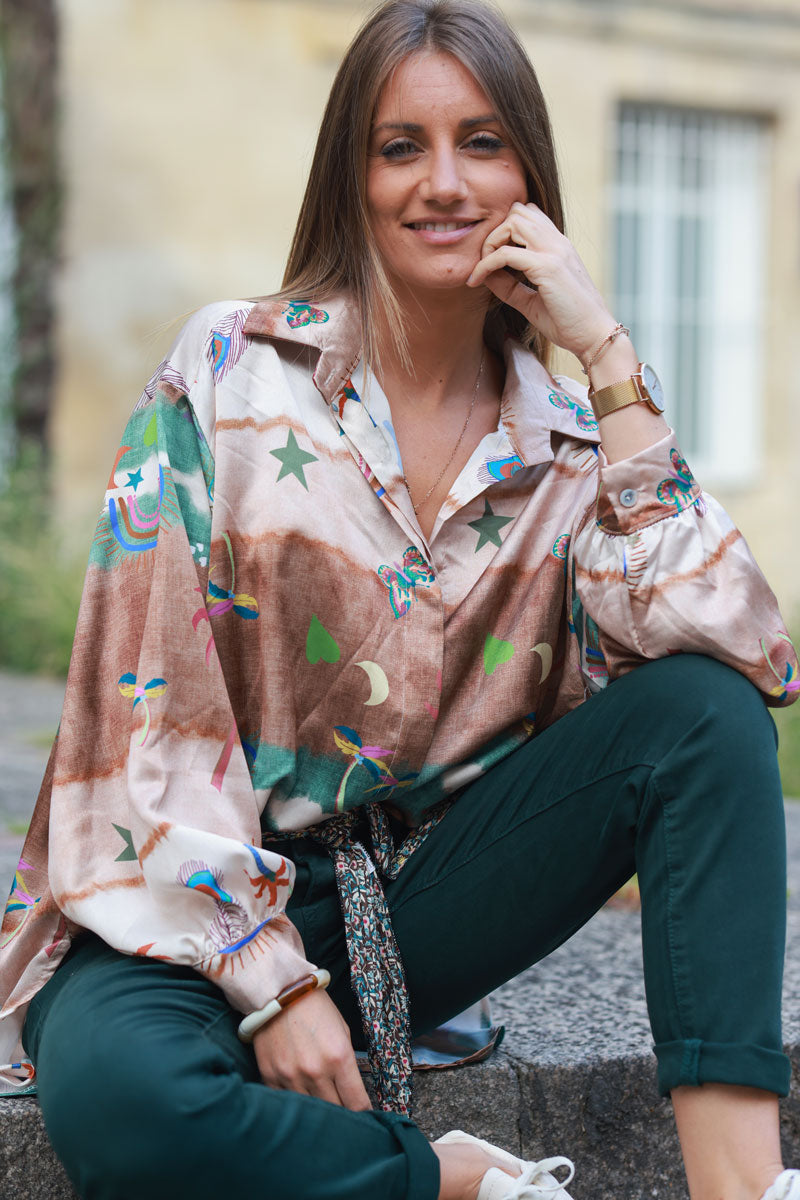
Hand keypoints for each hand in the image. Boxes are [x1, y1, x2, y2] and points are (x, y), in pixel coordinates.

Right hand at [252, 987, 370, 1110]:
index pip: (357, 1103)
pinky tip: (301, 1092)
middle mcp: (315, 1071)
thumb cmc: (314, 1007)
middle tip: (345, 1109)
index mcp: (338, 1057)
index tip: (365, 1115)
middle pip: (336, 1111)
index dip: (364, 1113)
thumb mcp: (342, 1030)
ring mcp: (291, 1076)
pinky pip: (287, 1102)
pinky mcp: (271, 1076)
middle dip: (343, 1113)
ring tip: (323, 1103)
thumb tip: (351, 1092)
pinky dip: (296, 1101)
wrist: (277, 991)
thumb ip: (347, 1063)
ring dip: (319, 1110)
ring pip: (311, 1112)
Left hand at [467, 201, 615, 363]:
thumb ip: (509, 285)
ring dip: (490, 243)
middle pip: (517, 211)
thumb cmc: (568, 322)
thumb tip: (484, 275)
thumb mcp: (532, 301)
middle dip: (494, 233)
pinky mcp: (547, 267)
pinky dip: (485, 264)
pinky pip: (505, 254)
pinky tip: (477, 281)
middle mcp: (557, 242)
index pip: (528, 215)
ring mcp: (554, 251)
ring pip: (512, 222)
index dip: (504, 231)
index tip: (490, 258)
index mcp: (558, 246)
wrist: (594, 336)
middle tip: (484, 262)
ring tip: (483, 268)